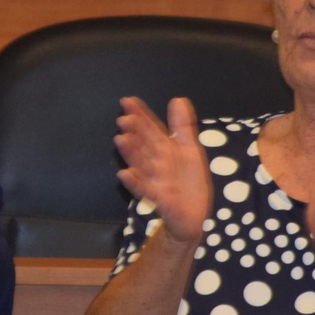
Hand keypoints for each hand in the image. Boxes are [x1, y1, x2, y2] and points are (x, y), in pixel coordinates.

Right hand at [113, 96, 210, 246]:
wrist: (193, 216)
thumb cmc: (188, 182)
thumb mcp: (189, 149)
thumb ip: (182, 126)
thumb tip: (177, 99)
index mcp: (164, 150)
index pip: (151, 129)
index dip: (141, 115)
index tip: (128, 100)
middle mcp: (156, 163)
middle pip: (144, 145)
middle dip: (135, 132)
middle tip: (124, 119)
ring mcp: (156, 181)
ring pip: (141, 165)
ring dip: (131, 153)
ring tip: (121, 140)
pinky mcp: (160, 199)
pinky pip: (146, 190)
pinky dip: (135, 183)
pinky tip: (125, 174)